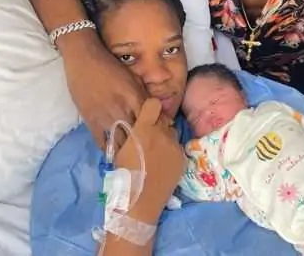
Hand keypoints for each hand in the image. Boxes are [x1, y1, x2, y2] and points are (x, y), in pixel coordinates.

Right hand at [59, 29, 146, 148]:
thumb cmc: (110, 66)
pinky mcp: (91, 121)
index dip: (157, 131)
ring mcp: (106, 117)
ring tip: (134, 159)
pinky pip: (102, 141)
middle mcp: (122, 109)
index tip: (160, 138)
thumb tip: (154, 108)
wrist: (84, 60)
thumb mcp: (132, 77)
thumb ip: (142, 94)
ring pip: (121, 142)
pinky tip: (114, 154)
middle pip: (138, 135)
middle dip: (144, 145)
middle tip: (149, 153)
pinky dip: (109, 149)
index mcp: (134, 98)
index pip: (151, 120)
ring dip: (128, 151)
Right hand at [115, 98, 185, 222]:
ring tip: (156, 152)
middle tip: (150, 137)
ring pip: (172, 132)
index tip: (147, 114)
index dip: (151, 107)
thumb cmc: (124, 174)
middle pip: (164, 118)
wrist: (140, 200)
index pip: (154, 104)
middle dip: (158, 124)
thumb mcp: (121, 148)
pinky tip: (163, 163)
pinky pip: (177, 147)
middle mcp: (162, 133)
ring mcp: (174, 146)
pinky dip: (171, 151)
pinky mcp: (182, 158)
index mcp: (144, 128)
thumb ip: (131, 132)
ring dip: (165, 137)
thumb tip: (134, 125)